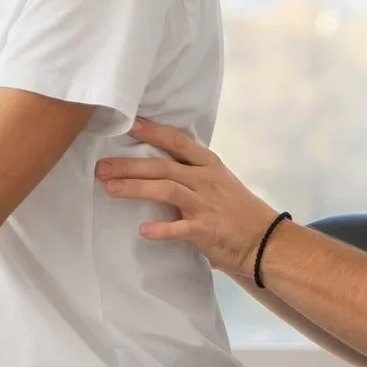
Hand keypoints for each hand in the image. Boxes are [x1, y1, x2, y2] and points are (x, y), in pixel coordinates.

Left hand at [96, 119, 280, 278]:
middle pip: (162, 166)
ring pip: (165, 190)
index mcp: (209, 165)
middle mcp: (205, 181)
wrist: (265, 241)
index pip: (177, 142)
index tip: (129, 126)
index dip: (152, 132)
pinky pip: (179, 228)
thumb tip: (158, 166)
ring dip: (135, 188)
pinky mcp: (204, 231)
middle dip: (129, 165)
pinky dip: (161, 229)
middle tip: (102, 167)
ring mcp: (205, 205)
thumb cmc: (238, 211)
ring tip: (110, 189)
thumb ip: (192, 173)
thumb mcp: (219, 182)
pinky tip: (143, 231)